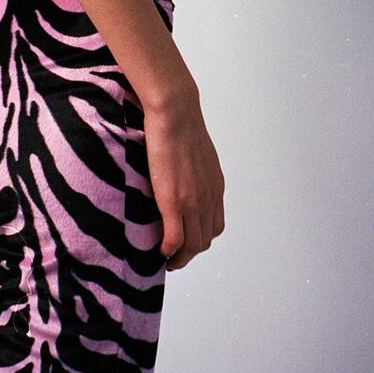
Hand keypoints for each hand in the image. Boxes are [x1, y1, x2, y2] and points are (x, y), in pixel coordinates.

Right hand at [142, 86, 224, 270]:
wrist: (175, 113)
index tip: (184, 244)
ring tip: (164, 259)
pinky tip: (159, 251)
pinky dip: (168, 251)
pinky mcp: (173, 200)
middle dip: (188, 255)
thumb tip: (182, 177)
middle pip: (203, 241)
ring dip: (178, 258)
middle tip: (171, 258)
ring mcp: (192, 201)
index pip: (214, 227)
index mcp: (214, 188)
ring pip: (192, 245)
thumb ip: (195, 172)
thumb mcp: (198, 154)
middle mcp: (208, 198)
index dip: (199, 240)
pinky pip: (175, 238)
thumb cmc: (180, 125)